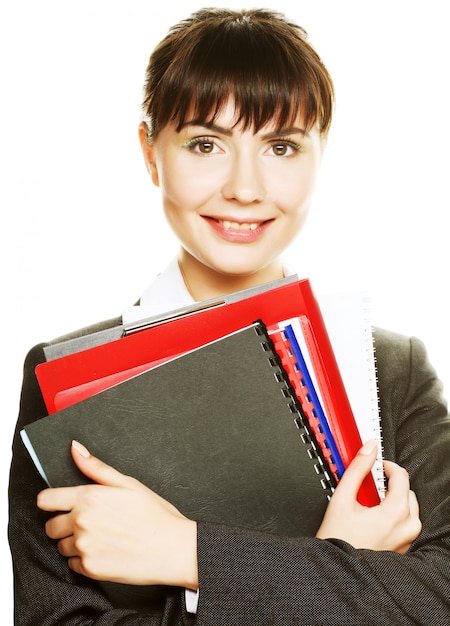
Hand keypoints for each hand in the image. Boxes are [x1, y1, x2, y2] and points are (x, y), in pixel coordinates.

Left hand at [37, 441, 197, 588]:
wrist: (173, 548)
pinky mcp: (89, 568)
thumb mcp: (128, 483)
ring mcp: (84, 546)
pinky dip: (84, 560)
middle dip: (64, 524)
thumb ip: (96, 467)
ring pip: (61, 546)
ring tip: (100, 537)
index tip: (60, 505)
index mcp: (89, 497)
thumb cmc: (155, 515)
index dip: (52, 502)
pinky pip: (73, 565)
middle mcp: (82, 522)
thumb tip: (75, 449)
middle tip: (89, 523)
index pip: (45, 500)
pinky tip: (104, 551)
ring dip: (74, 543)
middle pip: (50, 526)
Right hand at [316, 439, 420, 552]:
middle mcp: (407, 526)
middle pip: (406, 490)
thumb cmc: (339, 540)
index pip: (401, 475)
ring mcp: (407, 539)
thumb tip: (367, 449)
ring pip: (407, 506)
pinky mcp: (404, 547)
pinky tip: (372, 518)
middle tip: (366, 486)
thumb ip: (357, 469)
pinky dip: (392, 515)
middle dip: (387, 484)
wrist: (338, 571)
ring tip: (367, 504)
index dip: (385, 465)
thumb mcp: (342, 498)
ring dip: (391, 499)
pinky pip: (405, 523)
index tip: (373, 464)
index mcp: (396, 512)